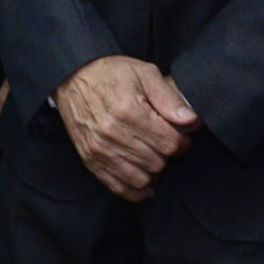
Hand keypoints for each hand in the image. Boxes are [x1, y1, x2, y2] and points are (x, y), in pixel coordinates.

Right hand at [54, 55, 199, 200]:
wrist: (72, 78)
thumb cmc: (111, 74)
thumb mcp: (145, 73)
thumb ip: (169, 98)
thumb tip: (190, 120)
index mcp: (129, 111)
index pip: (169, 143)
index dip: (182, 142)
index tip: (181, 136)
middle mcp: (112, 134)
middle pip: (157, 162)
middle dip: (168, 155)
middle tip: (166, 143)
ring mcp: (99, 150)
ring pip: (141, 178)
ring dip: (153, 171)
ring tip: (154, 156)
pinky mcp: (90, 160)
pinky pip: (117, 187)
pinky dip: (134, 191)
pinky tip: (145, 184)